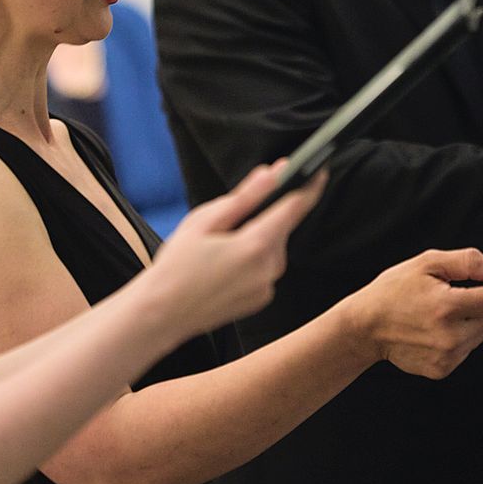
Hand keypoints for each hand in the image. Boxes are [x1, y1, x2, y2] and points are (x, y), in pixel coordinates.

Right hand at [145, 163, 324, 334]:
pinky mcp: (262, 299)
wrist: (162, 313)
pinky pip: (266, 268)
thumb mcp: (204, 221)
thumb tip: (271, 174)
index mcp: (256, 244)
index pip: (295, 207)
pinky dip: (253, 260)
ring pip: (274, 248)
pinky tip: (226, 265)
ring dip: (259, 238)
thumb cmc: (177, 265)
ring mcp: (267, 287)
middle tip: (230, 221)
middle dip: (266, 216)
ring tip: (220, 247)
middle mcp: (269, 268)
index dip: (310, 185)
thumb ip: (244, 197)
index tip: (319, 170)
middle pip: (282, 228)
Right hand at [340, 249, 482, 379]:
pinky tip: (442, 326)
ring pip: (481, 334)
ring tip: (449, 308)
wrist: (365, 326)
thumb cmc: (391, 293)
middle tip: (472, 289)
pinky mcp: (442, 368)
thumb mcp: (427, 263)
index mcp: (447, 307)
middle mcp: (450, 335)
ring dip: (476, 319)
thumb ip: (466, 262)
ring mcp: (447, 356)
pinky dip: (462, 336)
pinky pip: (467, 349)